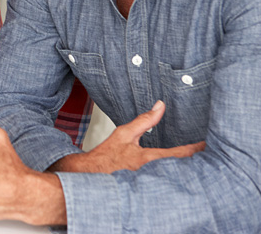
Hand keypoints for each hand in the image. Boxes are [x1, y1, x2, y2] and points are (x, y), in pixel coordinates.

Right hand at [51, 100, 204, 173]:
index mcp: (150, 159)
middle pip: (184, 170)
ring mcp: (152, 185)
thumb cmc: (105, 157)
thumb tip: (160, 106)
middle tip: (209, 157)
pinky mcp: (149, 193)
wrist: (90, 176)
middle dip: (197, 163)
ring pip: (177, 179)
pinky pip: (167, 186)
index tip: (208, 144)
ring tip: (198, 166)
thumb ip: (144, 121)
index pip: (181, 153)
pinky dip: (175, 180)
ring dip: (187, 172)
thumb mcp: (124, 134)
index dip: (197, 148)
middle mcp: (154, 174)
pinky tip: (178, 177)